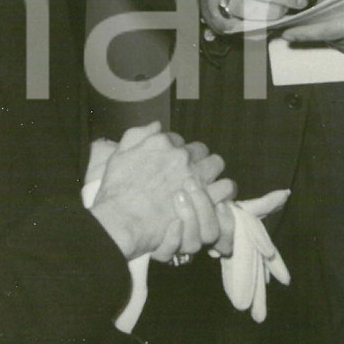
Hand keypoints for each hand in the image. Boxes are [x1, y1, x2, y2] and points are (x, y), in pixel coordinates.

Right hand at [90, 122, 235, 260]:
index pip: (177, 140)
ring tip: (204, 184)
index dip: (173, 152)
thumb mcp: (118, 155)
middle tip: (187, 174)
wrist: (123, 219)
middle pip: (200, 150)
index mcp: (162, 143)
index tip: (168, 165)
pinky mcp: (205, 197)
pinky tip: (212, 198)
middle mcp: (181, 155)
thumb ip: (137, 135)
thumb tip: (156, 124)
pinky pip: (226, 187)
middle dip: (195, 159)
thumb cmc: (116, 190)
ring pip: (216, 163)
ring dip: (211, 172)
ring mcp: (195, 175)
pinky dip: (221, 191)